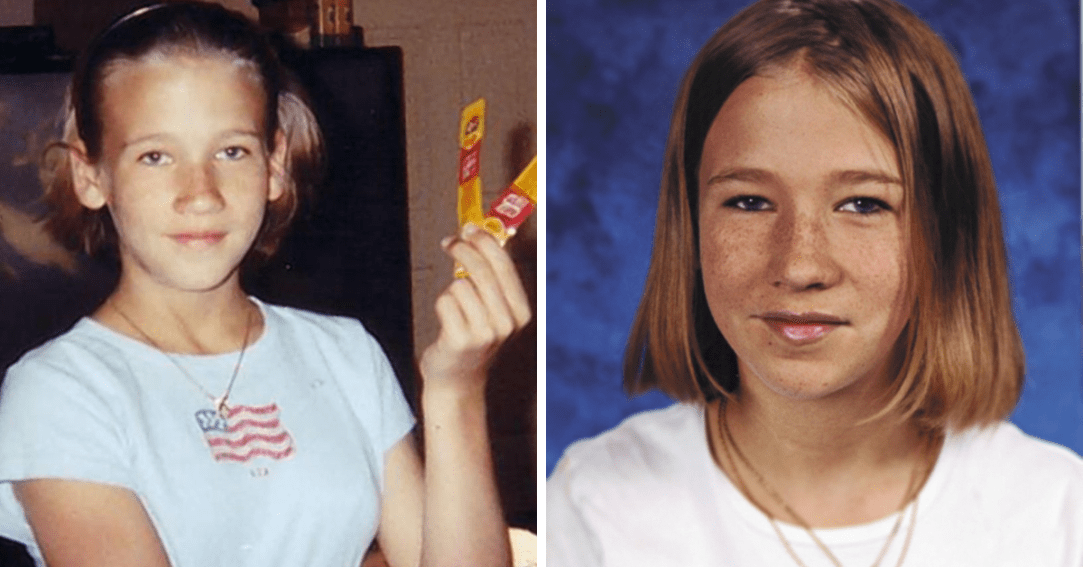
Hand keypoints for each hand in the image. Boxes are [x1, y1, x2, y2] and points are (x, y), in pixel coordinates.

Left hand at [419, 223, 531, 395]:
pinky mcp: (462, 339)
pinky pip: (445, 301)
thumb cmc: (472, 339)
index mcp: (521, 312)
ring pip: (460, 285)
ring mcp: (486, 333)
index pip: (504, 266)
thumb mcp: (493, 311)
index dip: (485, 242)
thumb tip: (480, 236)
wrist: (458, 381)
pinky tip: (447, 324)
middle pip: (482, 270)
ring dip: (451, 292)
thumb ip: (492, 279)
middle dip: (463, 249)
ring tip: (455, 312)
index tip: (469, 229)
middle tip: (449, 242)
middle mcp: (508, 323)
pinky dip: (441, 307)